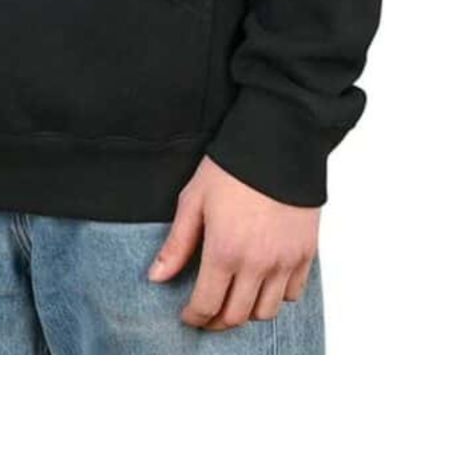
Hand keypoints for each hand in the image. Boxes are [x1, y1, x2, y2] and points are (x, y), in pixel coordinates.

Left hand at [149, 155, 319, 328]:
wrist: (278, 143)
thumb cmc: (232, 168)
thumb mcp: (194, 200)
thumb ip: (177, 244)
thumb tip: (157, 277)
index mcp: (224, 251)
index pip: (206, 305)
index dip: (194, 317)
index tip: (187, 315)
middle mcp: (257, 264)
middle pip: (236, 316)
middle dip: (217, 320)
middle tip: (207, 312)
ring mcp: (284, 261)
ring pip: (266, 312)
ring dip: (247, 312)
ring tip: (235, 298)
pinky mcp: (306, 253)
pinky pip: (293, 294)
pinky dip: (277, 296)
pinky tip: (263, 282)